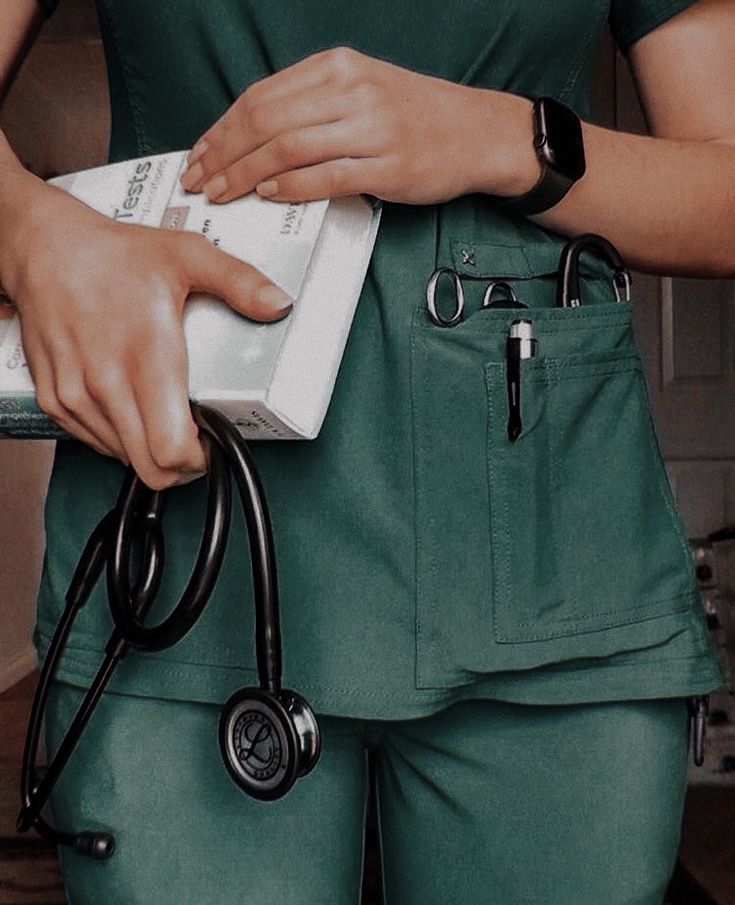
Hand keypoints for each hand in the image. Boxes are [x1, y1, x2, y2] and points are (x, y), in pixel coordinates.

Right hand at [0, 171, 292, 488]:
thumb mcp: (188, 256)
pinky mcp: (54, 400)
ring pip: (123, 459)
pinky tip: (131, 404)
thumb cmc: (116, 255)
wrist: (45, 248)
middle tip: (195, 438)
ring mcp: (76, 396)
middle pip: (151, 469)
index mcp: (146, 356)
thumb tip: (280, 303)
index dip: (199, 459)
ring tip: (163, 413)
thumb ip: (239, 282)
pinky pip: (94, 443)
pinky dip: (119, 436)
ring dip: (148, 448)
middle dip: (181, 464)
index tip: (211, 442)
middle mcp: (107, 384)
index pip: (171, 449)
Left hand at [179, 46, 536, 204]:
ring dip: (246, 175)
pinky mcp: (386, 166)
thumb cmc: (418, 116)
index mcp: (338, 67)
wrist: (478, 133)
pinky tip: (269, 194)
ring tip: (224, 193)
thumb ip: (312, 106)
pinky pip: (326, 176)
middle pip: (266, 121)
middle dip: (223, 155)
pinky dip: (291, 186)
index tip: (201, 153)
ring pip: (288, 148)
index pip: (261, 96)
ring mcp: (370, 128)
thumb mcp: (362, 90)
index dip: (222, 129)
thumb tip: (257, 136)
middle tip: (201, 180)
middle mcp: (351, 91)